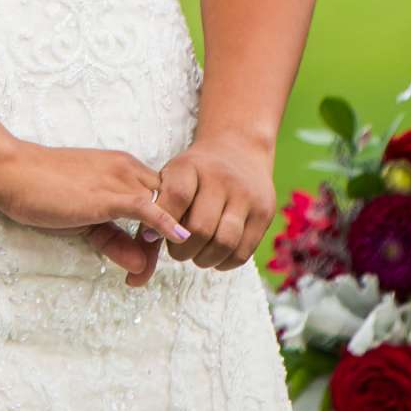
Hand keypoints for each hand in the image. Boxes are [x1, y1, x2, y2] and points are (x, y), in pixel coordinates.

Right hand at [0, 142, 190, 282]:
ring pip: (162, 212)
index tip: (145, 257)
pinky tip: (177, 238)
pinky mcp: (110, 196)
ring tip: (141, 274)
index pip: (160, 200)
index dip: (158, 230)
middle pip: (167, 207)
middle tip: (143, 272)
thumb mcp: (86, 220)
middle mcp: (129, 170)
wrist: (14, 172)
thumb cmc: (43, 190)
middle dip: (160, 242)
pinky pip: (149, 209)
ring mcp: (121, 181)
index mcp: (124, 168)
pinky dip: (167, 224)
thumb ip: (115, 240)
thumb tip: (140, 266)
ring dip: (157, 246)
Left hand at [154, 132, 273, 270]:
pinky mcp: (264, 212)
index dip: (164, 223)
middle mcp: (222, 178)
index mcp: (191, 166)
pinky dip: (225, 262)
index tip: (157, 235)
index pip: (177, 197)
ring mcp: (247, 195)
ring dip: (204, 259)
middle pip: (200, 228)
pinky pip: (244, 251)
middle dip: (182, 250)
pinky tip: (215, 257)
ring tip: (196, 256)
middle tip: (178, 251)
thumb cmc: (194, 173)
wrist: (238, 148)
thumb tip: (145, 247)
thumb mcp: (172, 176)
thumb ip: (155, 209)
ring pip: (224, 243)